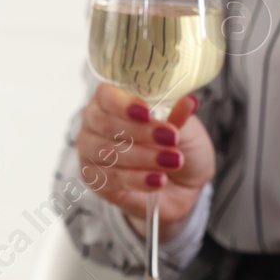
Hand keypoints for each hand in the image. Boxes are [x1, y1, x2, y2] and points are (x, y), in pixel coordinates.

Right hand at [75, 85, 212, 236]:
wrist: (181, 184)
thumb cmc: (175, 146)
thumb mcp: (185, 128)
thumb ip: (180, 116)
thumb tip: (189, 102)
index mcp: (111, 101)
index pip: (105, 95)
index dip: (124, 104)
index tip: (147, 112)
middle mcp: (94, 124)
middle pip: (106, 124)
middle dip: (141, 132)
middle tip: (172, 138)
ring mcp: (90, 153)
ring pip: (110, 153)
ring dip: (145, 157)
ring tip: (173, 161)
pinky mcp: (95, 181)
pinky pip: (111, 179)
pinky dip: (138, 179)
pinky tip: (158, 180)